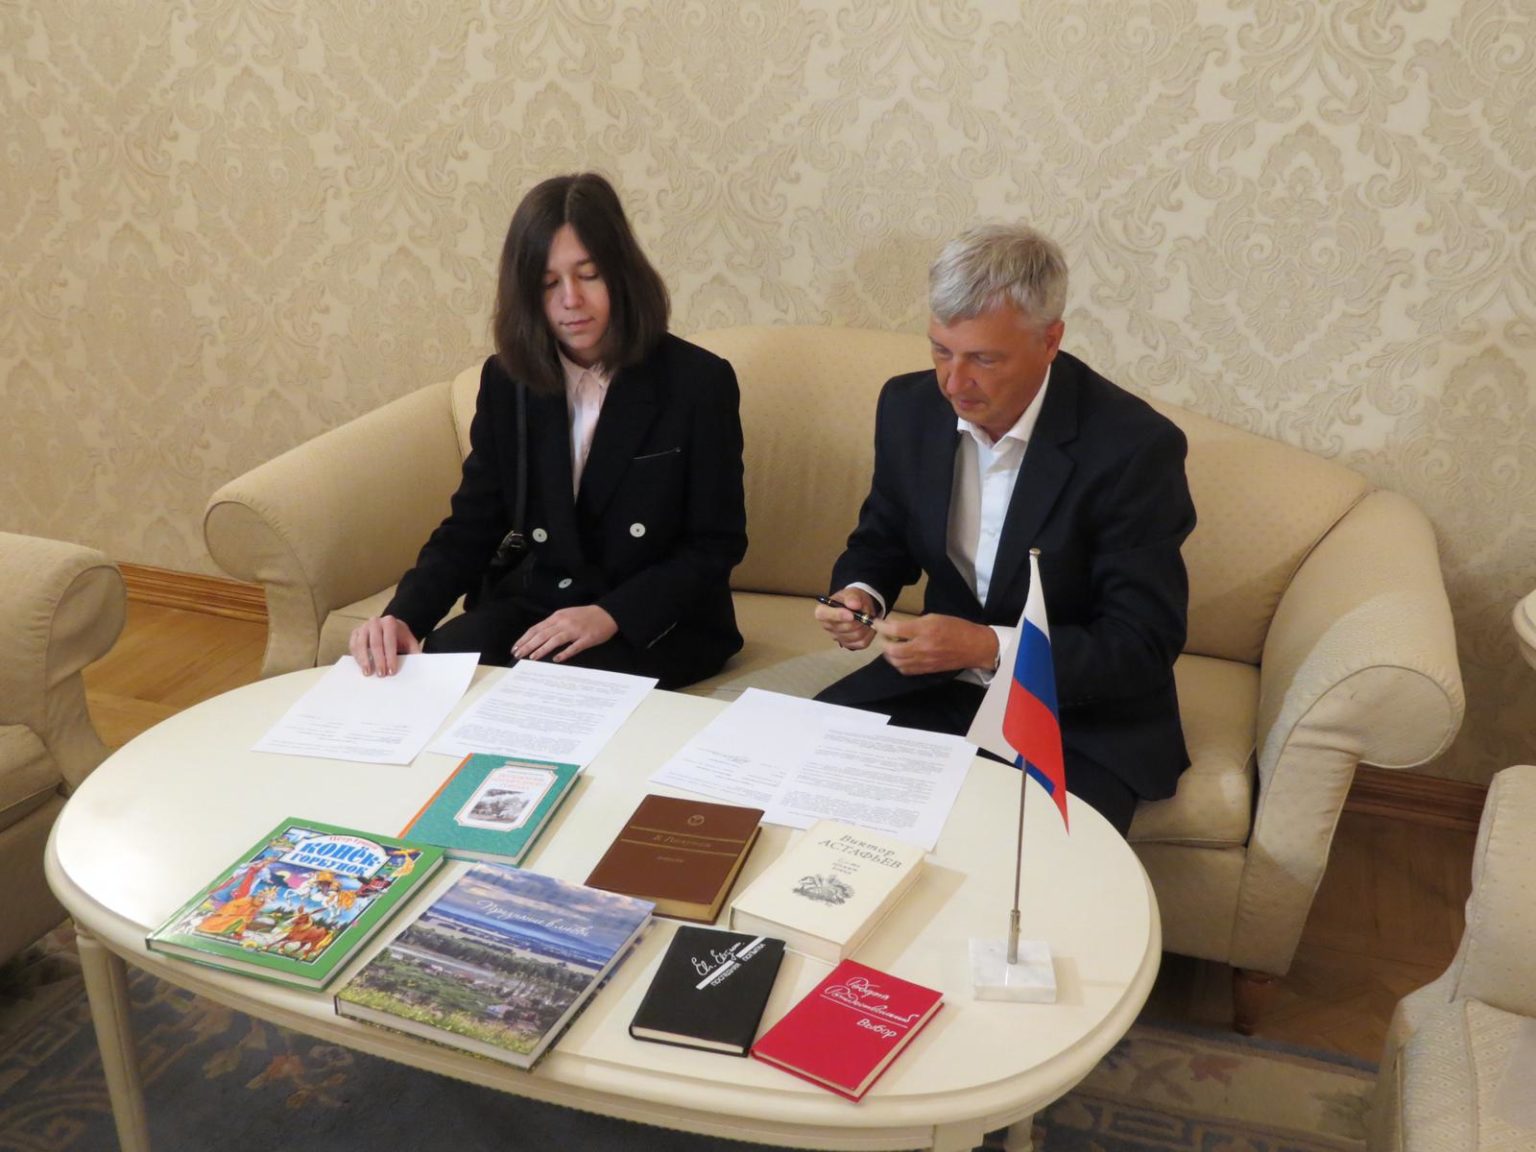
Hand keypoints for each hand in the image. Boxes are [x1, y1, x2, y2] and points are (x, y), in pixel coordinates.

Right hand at [349, 615, 421, 676]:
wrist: (390, 627)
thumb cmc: (400, 637)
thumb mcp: (410, 641)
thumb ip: (414, 651)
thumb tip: (419, 665)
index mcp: (390, 622)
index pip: (389, 641)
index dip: (390, 657)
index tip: (392, 671)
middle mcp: (375, 622)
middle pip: (375, 643)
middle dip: (378, 660)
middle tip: (381, 675)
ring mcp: (363, 626)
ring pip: (361, 644)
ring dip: (364, 660)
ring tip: (368, 673)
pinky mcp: (355, 632)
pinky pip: (353, 645)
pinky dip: (356, 656)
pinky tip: (361, 666)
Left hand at [513, 605, 618, 662]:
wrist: (607, 613)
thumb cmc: (585, 616)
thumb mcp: (566, 615)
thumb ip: (553, 624)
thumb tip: (537, 636)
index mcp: (557, 617)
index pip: (536, 628)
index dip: (524, 639)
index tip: (515, 647)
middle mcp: (564, 623)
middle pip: (542, 634)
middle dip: (528, 645)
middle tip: (518, 655)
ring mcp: (575, 630)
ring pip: (555, 640)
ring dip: (542, 649)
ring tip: (532, 658)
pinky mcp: (586, 638)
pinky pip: (574, 647)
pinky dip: (564, 653)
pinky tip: (556, 660)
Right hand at [814, 586, 878, 650]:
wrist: (859, 607)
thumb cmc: (851, 599)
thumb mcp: (852, 593)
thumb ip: (852, 597)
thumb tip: (854, 604)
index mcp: (822, 611)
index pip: (823, 615)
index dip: (838, 615)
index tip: (851, 614)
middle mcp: (827, 626)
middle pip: (843, 627)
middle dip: (858, 620)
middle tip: (865, 612)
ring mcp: (837, 637)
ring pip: (855, 636)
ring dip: (864, 626)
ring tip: (866, 618)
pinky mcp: (848, 644)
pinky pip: (861, 643)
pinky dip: (868, 634)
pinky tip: (867, 626)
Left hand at [874, 613, 998, 676]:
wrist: (975, 647)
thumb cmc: (956, 628)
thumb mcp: (935, 617)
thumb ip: (914, 622)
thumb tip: (896, 625)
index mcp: (926, 630)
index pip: (896, 630)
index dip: (882, 626)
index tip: (877, 622)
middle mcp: (923, 647)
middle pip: (892, 650)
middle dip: (883, 642)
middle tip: (883, 635)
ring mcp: (924, 661)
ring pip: (897, 662)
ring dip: (889, 654)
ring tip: (890, 646)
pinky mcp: (927, 670)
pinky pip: (906, 670)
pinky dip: (898, 664)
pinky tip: (900, 656)